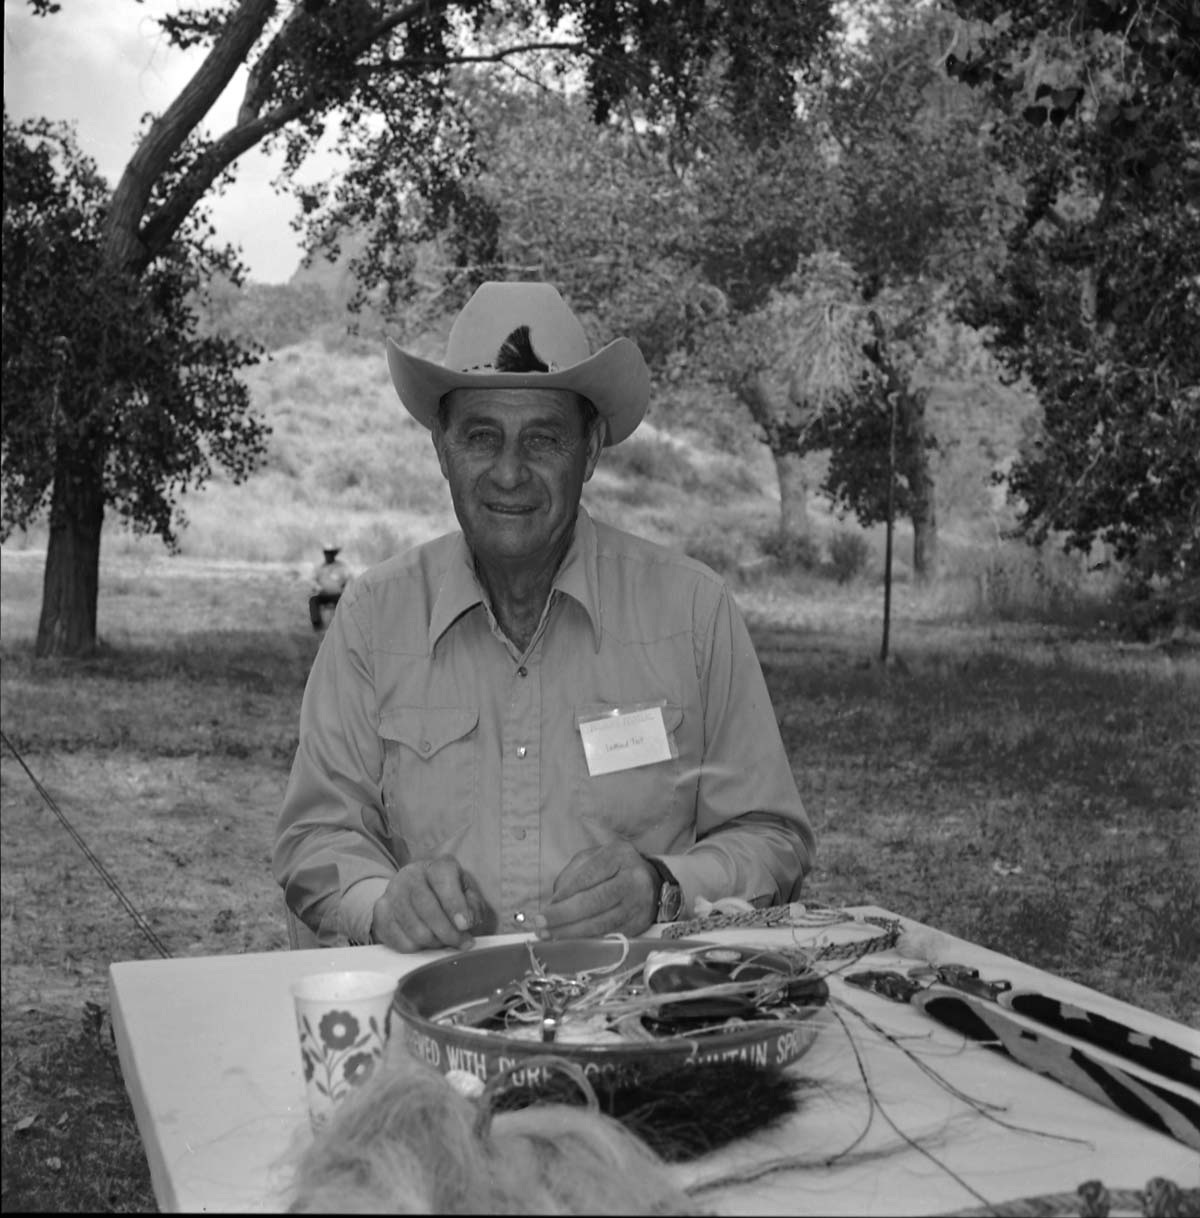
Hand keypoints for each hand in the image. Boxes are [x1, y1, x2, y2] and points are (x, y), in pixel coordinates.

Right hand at [370, 857, 486, 951]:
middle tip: (460, 942)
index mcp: (435, 866)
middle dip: (446, 931)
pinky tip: (425, 942)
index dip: (455, 905)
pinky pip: (397, 939)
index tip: (465, 925)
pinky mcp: (380, 913)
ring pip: (412, 927)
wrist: (416, 890)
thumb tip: (467, 922)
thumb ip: (473, 905)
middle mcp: (410, 875)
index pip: (443, 881)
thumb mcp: (467, 893)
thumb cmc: (447, 894)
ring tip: (443, 941)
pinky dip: (415, 948)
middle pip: (426, 907)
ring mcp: (392, 893)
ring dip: (432, 942)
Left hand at [536, 841, 656, 939]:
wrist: (651, 881)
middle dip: (563, 916)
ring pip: (601, 923)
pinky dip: (586, 941)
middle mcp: (633, 879)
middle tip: (540, 925)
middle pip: (595, 901)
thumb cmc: (614, 868)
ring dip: (571, 933)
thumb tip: (555, 902)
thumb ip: (572, 874)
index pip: (588, 876)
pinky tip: (570, 942)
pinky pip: (609, 936)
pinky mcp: (639, 925)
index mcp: (619, 855)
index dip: (565, 894)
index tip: (545, 908)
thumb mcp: (593, 858)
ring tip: (549, 936)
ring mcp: (638, 904)